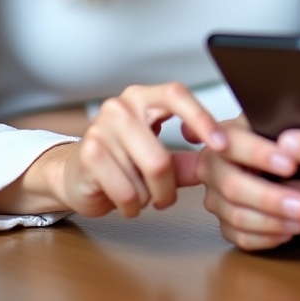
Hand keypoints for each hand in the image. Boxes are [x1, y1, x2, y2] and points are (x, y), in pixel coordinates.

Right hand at [0, 82, 227, 218]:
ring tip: (140, 194)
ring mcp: (101, 128)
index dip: (202, 119)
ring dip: (148, 197)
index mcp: (144, 97)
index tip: (223, 145)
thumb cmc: (122, 160)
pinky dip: (132, 205)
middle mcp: (121, 106)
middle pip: (162, 157)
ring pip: (145, 177)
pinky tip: (125, 200)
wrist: (74, 174)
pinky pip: (126, 192)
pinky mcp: (88, 154)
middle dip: (168, 187)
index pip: (177, 95)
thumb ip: (189, 158)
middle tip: (166, 197)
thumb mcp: (159, 153)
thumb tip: (226, 160)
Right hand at [196, 115, 299, 249]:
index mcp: (221, 137)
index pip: (236, 145)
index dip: (262, 155)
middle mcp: (211, 168)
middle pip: (234, 187)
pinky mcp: (224, 224)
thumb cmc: (274, 134)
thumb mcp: (274, 120)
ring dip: (273, 221)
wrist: (265, 153)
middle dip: (271, 198)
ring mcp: (215, 198)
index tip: (291, 163)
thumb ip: (280, 121)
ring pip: (237, 216)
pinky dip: (266, 238)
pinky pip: (241, 238)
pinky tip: (288, 231)